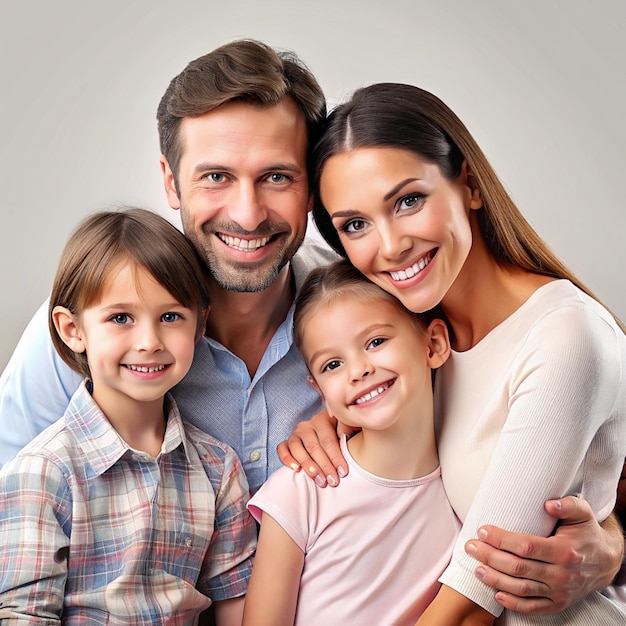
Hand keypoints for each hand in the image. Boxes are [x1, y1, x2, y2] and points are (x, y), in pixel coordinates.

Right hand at [276, 409, 350, 486]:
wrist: (326, 429)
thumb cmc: (338, 430)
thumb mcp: (345, 425)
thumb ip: (347, 428)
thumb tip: (345, 437)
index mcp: (321, 420)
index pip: (328, 440)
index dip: (336, 457)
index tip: (343, 472)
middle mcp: (306, 426)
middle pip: (313, 447)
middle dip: (324, 466)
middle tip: (332, 481)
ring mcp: (295, 434)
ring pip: (297, 449)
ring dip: (308, 466)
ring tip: (319, 480)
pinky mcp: (286, 442)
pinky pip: (282, 449)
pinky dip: (287, 459)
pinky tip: (297, 470)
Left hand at [465, 495, 624, 612]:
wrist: (606, 560)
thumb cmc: (586, 531)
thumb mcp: (582, 512)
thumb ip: (567, 505)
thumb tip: (548, 504)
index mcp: (564, 551)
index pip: (526, 547)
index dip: (501, 539)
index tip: (482, 530)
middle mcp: (561, 574)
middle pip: (518, 568)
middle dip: (490, 557)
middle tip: (470, 547)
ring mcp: (559, 592)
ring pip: (521, 589)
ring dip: (495, 580)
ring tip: (476, 568)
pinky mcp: (558, 603)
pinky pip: (533, 607)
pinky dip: (514, 604)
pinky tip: (496, 595)